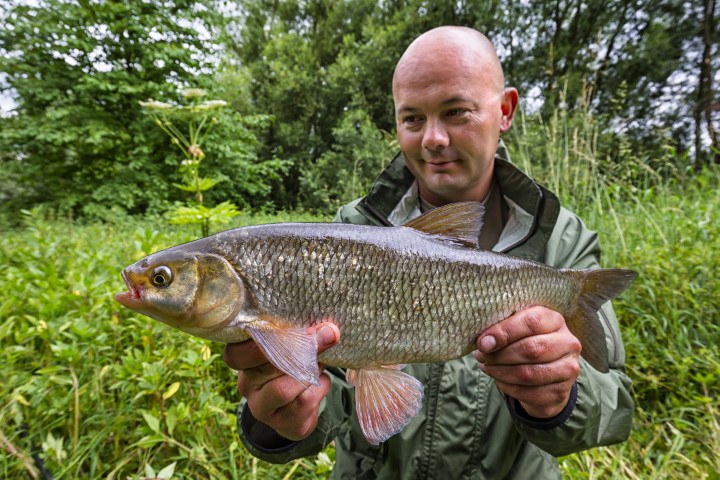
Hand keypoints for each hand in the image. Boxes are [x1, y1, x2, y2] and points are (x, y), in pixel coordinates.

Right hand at [222, 322, 339, 440]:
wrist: (297, 409)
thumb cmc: (291, 366)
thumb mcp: (289, 348)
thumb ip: (300, 336)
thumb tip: (329, 330)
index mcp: (242, 363)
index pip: (236, 354)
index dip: (261, 340)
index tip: (290, 326)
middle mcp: (247, 387)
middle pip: (268, 367)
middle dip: (301, 350)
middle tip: (324, 336)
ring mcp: (263, 409)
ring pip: (285, 387)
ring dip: (311, 371)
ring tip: (319, 364)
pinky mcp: (286, 424)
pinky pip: (306, 400)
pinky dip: (320, 387)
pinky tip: (319, 383)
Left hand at [474, 306, 581, 418]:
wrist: (547, 373)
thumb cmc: (527, 342)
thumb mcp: (518, 329)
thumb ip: (503, 330)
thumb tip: (484, 343)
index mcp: (555, 320)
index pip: (531, 322)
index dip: (504, 332)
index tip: (483, 342)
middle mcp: (568, 343)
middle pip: (531, 349)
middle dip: (500, 355)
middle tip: (481, 356)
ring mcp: (568, 369)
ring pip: (529, 373)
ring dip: (500, 372)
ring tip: (486, 367)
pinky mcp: (561, 391)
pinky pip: (529, 392)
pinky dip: (507, 387)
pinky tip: (498, 380)